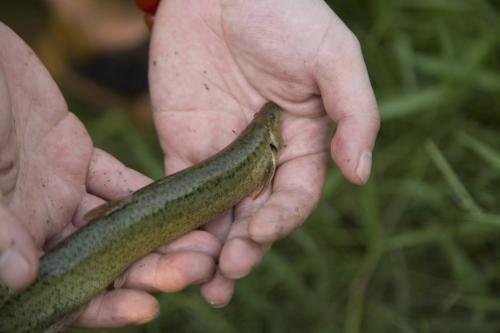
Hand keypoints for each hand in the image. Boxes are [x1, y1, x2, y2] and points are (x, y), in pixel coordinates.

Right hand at [0, 23, 219, 328]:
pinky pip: (117, 180)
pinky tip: (181, 200)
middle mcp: (39, 224)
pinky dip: (147, 192)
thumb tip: (21, 278)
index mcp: (13, 238)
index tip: (150, 308)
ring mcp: (58, 192)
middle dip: (153, 268)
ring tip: (206, 238)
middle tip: (200, 268)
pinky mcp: (73, 158)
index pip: (63, 293)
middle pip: (106, 260)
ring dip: (161, 231)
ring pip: (120, 222)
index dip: (105, 308)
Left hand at [148, 0, 379, 306]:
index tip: (262, 233)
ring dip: (212, 250)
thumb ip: (353, 113)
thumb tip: (360, 175)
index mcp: (302, 141)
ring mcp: (222, 155)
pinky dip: (179, 221)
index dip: (281, 217)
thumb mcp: (333, 56)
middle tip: (230, 274)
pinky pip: (181, 190)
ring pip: (220, 214)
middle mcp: (263, 156)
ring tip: (206, 283)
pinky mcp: (184, 147)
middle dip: (246, 247)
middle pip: (257, 213)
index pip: (296, 193)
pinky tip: (173, 246)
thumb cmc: (285, 13)